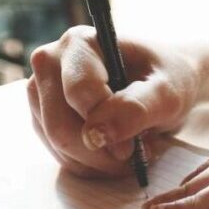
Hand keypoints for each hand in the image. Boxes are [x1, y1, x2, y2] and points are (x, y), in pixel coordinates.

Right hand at [27, 25, 198, 177]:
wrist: (162, 86)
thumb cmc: (167, 80)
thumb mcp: (167, 93)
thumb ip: (136, 108)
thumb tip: (95, 134)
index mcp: (79, 43)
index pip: (78, 93)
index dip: (107, 125)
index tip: (134, 144)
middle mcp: (50, 63)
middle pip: (60, 126)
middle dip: (101, 152)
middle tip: (134, 153)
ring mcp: (41, 93)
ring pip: (58, 146)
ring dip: (98, 161)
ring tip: (129, 149)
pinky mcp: (43, 118)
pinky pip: (60, 156)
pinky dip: (91, 165)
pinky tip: (113, 153)